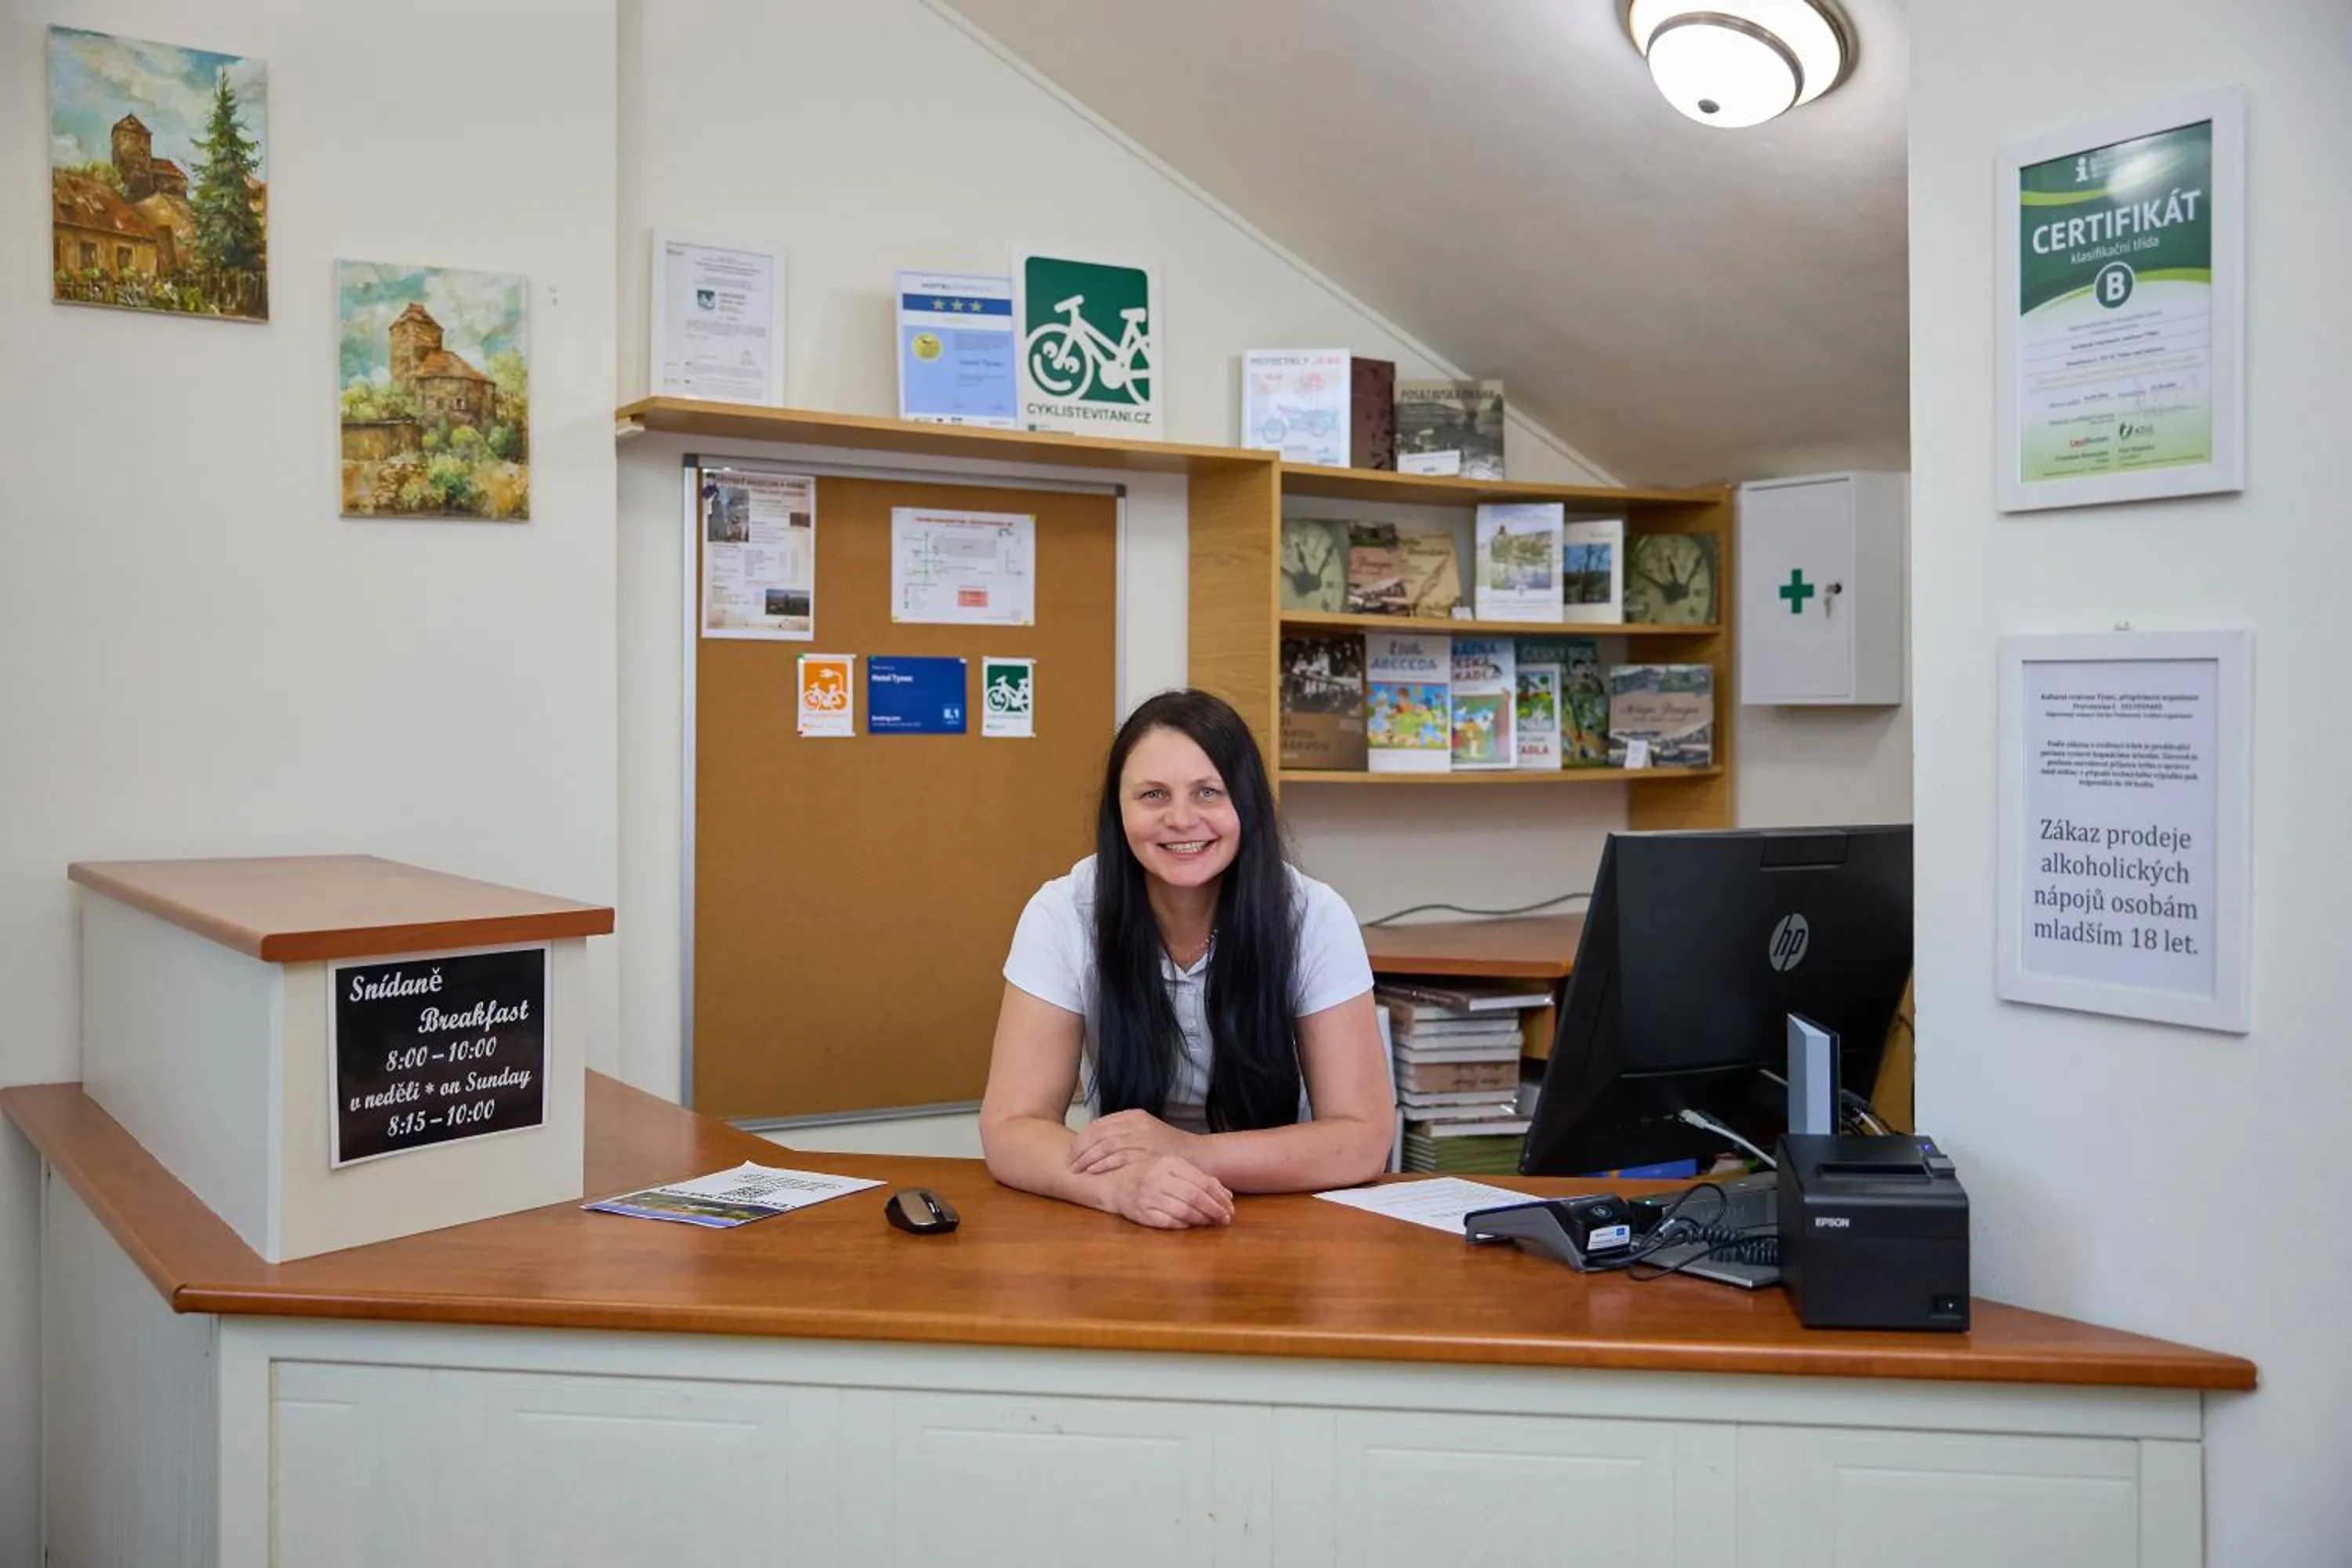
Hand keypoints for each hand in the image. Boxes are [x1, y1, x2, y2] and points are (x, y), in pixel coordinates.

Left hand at [1068, 1109, 1198, 1176]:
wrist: (1199, 1156)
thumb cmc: (1169, 1149)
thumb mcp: (1146, 1133)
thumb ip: (1124, 1134)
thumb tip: (1097, 1143)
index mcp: (1133, 1116)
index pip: (1099, 1124)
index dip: (1082, 1139)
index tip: (1071, 1152)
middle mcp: (1136, 1124)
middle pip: (1098, 1133)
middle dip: (1080, 1150)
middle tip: (1070, 1164)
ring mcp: (1142, 1137)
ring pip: (1105, 1145)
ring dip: (1088, 1158)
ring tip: (1077, 1170)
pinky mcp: (1147, 1152)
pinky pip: (1118, 1157)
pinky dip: (1103, 1164)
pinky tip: (1094, 1172)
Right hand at [1101, 1154, 1233, 1229]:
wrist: (1111, 1183)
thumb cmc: (1145, 1173)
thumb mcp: (1169, 1166)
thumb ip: (1196, 1176)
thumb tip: (1226, 1193)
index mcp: (1168, 1163)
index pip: (1201, 1181)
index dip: (1219, 1196)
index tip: (1230, 1206)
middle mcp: (1158, 1178)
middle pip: (1195, 1197)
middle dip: (1215, 1209)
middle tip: (1226, 1218)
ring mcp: (1149, 1197)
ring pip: (1184, 1211)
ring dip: (1203, 1219)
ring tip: (1213, 1222)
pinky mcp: (1142, 1214)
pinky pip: (1169, 1222)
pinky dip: (1184, 1224)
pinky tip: (1192, 1225)